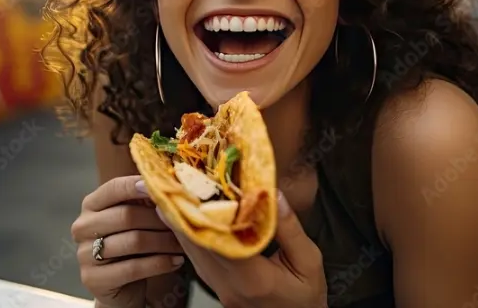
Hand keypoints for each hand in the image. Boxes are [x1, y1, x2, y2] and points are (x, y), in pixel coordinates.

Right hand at [71, 175, 184, 307]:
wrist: (122, 286)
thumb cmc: (131, 243)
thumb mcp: (136, 218)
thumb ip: (145, 200)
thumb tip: (171, 184)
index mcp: (91, 204)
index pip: (114, 188)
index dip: (139, 186)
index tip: (164, 188)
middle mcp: (83, 227)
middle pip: (127, 215)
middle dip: (159, 219)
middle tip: (181, 223)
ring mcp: (85, 254)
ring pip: (133, 241)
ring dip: (164, 242)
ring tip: (182, 243)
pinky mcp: (93, 279)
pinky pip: (133, 268)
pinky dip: (160, 263)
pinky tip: (176, 261)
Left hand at [153, 188, 326, 307]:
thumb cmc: (305, 299)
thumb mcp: (309, 262)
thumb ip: (290, 229)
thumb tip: (273, 194)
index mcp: (252, 278)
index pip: (219, 240)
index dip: (201, 211)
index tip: (190, 185)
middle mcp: (228, 283)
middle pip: (196, 242)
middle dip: (180, 210)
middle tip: (168, 180)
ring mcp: (217, 286)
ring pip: (190, 249)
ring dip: (179, 219)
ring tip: (170, 190)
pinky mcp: (214, 285)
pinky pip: (194, 256)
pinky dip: (187, 232)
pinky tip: (182, 214)